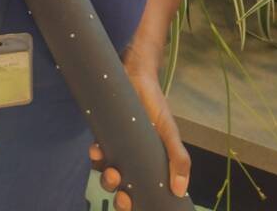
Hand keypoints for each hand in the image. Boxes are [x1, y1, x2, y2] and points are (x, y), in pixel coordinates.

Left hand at [89, 69, 189, 208]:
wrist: (137, 77)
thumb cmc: (156, 106)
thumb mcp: (170, 132)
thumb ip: (178, 158)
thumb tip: (180, 190)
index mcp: (149, 164)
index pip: (143, 192)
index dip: (137, 204)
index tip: (134, 205)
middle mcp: (131, 160)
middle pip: (123, 190)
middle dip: (120, 198)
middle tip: (123, 195)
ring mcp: (117, 149)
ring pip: (108, 175)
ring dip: (108, 180)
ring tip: (112, 172)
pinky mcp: (104, 136)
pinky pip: (97, 152)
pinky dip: (96, 156)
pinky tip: (98, 151)